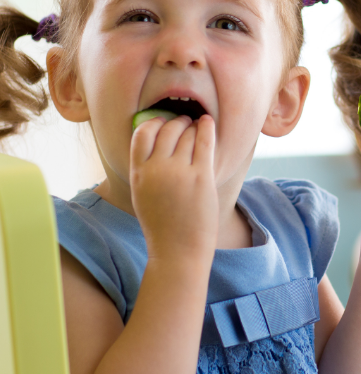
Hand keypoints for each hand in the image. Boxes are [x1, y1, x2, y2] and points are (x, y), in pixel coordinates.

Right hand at [129, 115, 218, 262]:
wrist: (178, 251)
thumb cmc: (163, 226)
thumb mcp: (141, 195)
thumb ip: (145, 170)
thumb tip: (156, 145)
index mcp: (138, 173)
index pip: (141, 133)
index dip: (154, 122)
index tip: (162, 121)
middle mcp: (156, 169)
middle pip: (167, 130)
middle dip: (177, 122)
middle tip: (185, 122)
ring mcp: (179, 172)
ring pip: (187, 134)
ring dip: (193, 126)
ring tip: (197, 125)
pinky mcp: (201, 177)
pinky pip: (205, 142)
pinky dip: (207, 128)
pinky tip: (209, 122)